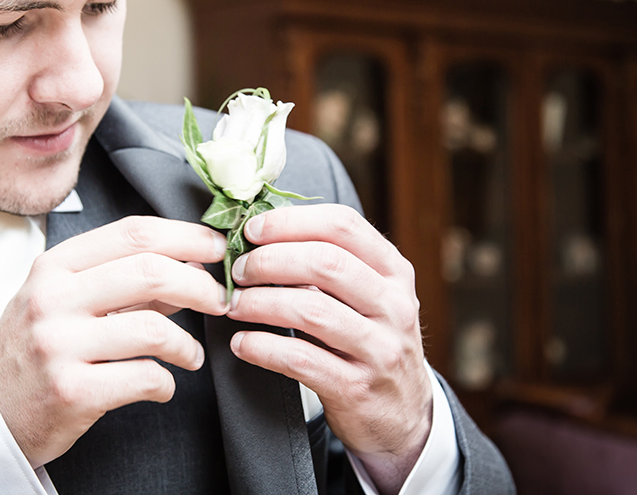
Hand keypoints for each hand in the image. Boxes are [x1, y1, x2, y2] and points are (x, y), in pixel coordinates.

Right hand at [0, 216, 228, 467]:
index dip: (185, 236)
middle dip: (200, 285)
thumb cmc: (34, 348)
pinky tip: (162, 384)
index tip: (216, 248)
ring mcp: (59, 345)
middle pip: (150, 272)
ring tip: (191, 355)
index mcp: (55, 266)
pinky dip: (166, 383)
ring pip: (154, 330)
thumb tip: (191, 263)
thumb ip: (123, 280)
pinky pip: (144, 378)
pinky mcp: (71, 391)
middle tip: (219, 302)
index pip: (133, 234)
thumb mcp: (64, 299)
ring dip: (188, 345)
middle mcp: (53, 298)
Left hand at [226, 204, 431, 494]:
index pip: (343, 225)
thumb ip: (330, 265)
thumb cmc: (370, 341)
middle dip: (270, 260)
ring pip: (311, 310)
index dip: (290, 222)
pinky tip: (242, 343)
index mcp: (394, 271)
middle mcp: (393, 305)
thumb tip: (259, 235)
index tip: (252, 230)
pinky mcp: (357, 388)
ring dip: (261, 303)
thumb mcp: (369, 296)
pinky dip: (262, 347)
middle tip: (238, 271)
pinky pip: (300, 359)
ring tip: (234, 305)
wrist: (402, 415)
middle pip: (325, 263)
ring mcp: (380, 348)